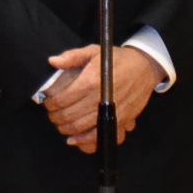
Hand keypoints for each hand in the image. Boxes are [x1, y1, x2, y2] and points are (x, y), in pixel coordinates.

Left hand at [41, 43, 164, 153]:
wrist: (145, 67)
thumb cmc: (116, 59)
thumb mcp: (93, 51)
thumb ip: (72, 57)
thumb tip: (52, 61)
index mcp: (90, 81)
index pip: (62, 99)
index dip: (50, 103)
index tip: (47, 101)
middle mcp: (99, 99)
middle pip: (68, 116)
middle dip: (55, 117)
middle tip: (52, 113)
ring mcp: (110, 112)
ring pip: (80, 128)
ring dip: (65, 128)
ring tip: (61, 123)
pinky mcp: (120, 121)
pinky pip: (99, 136)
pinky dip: (84, 141)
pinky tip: (74, 139)